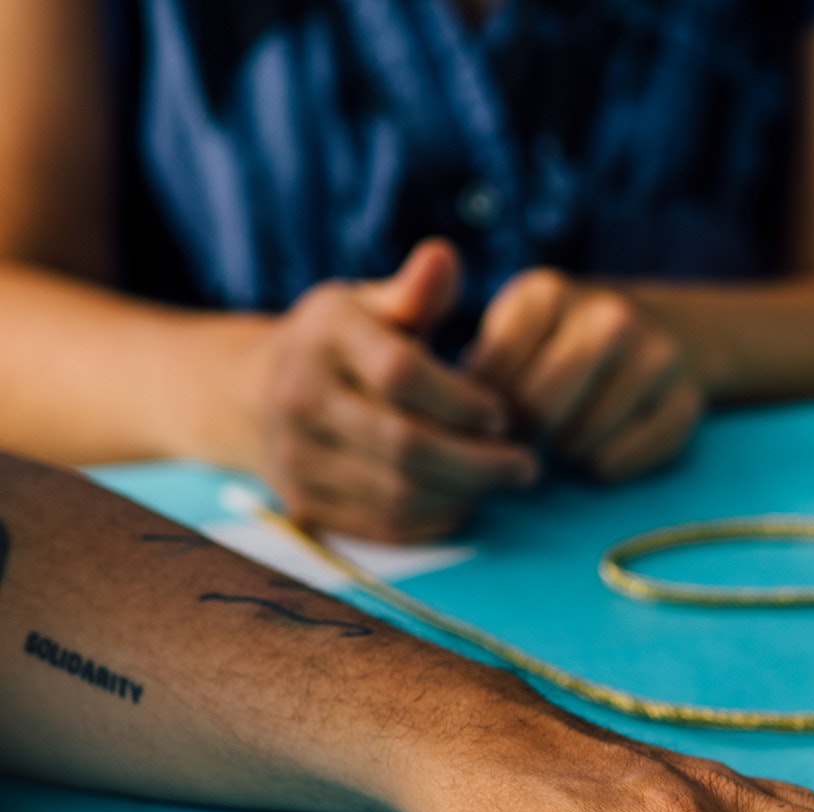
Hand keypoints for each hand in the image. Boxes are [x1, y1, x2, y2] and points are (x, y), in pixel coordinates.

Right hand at [231, 238, 539, 542]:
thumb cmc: (343, 342)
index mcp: (325, 336)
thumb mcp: (372, 304)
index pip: (401, 374)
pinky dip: (433, 521)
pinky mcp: (304, 500)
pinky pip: (382, 526)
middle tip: (527, 465)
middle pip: (404, 444)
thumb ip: (416, 291)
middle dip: (478, 462)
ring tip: (497, 482)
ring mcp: (295, 453)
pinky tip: (462, 502)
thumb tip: (445, 255)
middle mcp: (301, 396)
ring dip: (462, 494)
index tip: (504, 415)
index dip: (462, 401)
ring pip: (397, 492)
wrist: (258, 392)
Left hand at [468, 268, 704, 480]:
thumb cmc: (561, 342)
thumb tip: (458, 429)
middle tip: (531, 436)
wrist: (660, 328)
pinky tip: (600, 447)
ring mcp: (655, 356)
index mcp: (547, 293)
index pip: (493, 380)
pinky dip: (602, 468)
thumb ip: (480, 367)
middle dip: (527, 436)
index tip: (494, 418)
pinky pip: (621, 461)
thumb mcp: (515, 328)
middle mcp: (608, 316)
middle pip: (540, 410)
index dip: (485, 413)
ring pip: (581, 442)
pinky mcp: (686, 402)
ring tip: (566, 438)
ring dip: (565, 454)